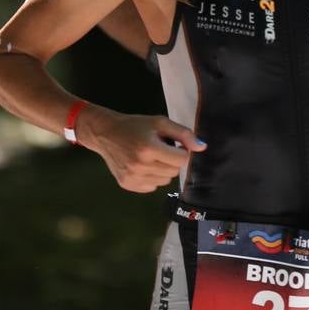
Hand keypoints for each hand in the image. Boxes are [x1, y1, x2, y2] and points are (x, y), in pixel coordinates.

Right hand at [83, 110, 205, 192]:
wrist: (106, 133)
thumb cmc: (135, 126)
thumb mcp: (160, 122)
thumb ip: (183, 134)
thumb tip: (202, 147)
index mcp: (149, 148)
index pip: (181, 160)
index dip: (181, 151)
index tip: (174, 145)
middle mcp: (140, 165)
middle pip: (174, 171)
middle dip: (172, 160)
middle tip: (160, 149)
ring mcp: (133, 177)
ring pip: (165, 181)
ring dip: (163, 170)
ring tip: (151, 157)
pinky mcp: (128, 185)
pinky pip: (152, 187)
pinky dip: (152, 177)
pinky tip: (142, 165)